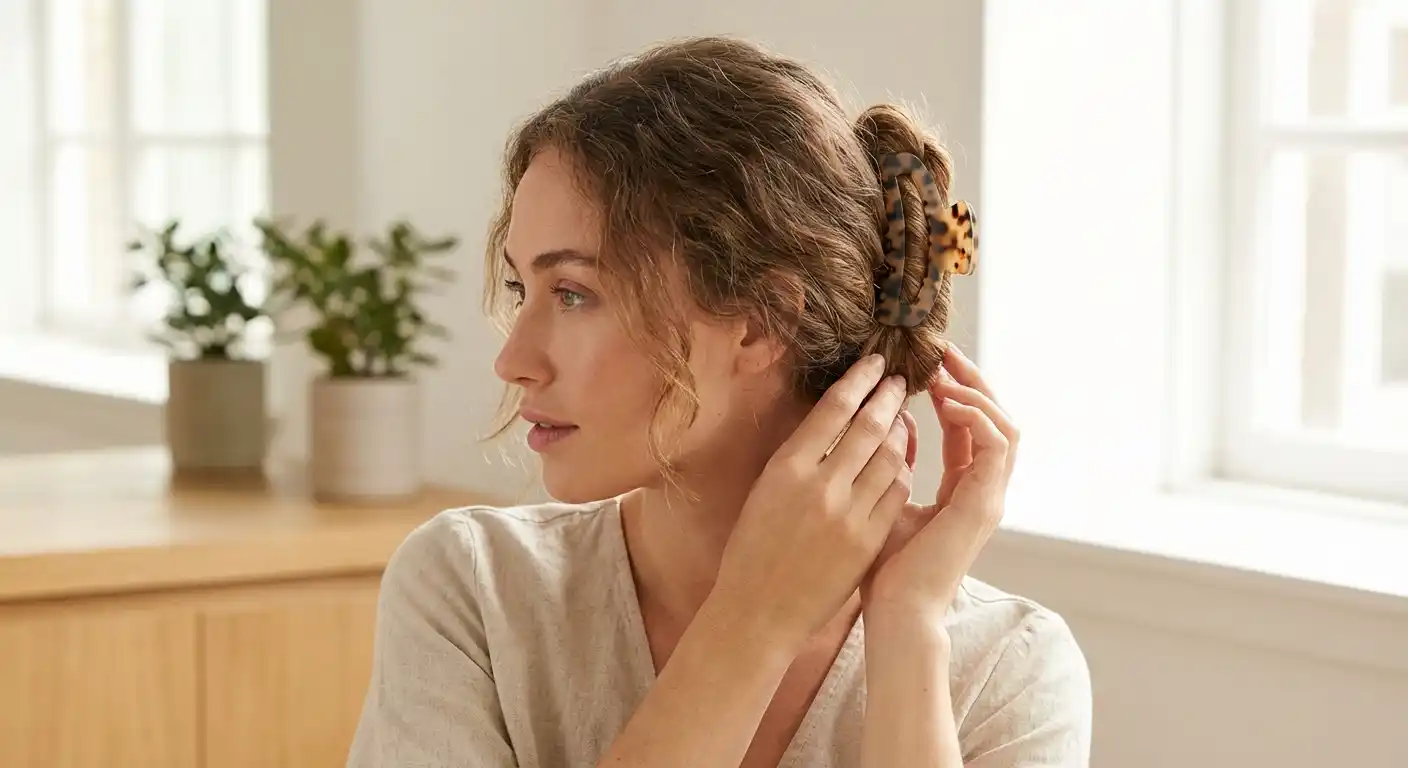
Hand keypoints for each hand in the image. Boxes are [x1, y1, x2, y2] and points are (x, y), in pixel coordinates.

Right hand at [710, 353, 913, 652]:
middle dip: (888, 397)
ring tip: (901, 417)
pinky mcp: (868, 541)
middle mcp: (819, 487)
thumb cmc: (753, 548)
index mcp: (786, 469)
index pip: (833, 409)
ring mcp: (848, 515)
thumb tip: (832, 419)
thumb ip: (799, 456)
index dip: (860, 381)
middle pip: (868, 426)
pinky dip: (902, 471)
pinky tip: (901, 461)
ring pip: (890, 457)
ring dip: (900, 431)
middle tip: (898, 381)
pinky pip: (897, 494)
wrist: (759, 611)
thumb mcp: (765, 491)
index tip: (875, 363)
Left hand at [860, 343, 1018, 622]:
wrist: (896, 613)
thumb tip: (893, 422)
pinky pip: (995, 444)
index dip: (953, 392)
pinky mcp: (985, 503)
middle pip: (996, 419)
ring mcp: (989, 498)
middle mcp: (983, 491)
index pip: (969, 428)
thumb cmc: (885, 570)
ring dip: (976, 393)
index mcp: (962, 491)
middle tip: (944, 350)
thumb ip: (895, 463)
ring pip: (1005, 426)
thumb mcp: (886, 501)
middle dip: (972, 380)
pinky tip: (947, 401)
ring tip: (944, 372)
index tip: (927, 363)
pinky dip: (975, 416)